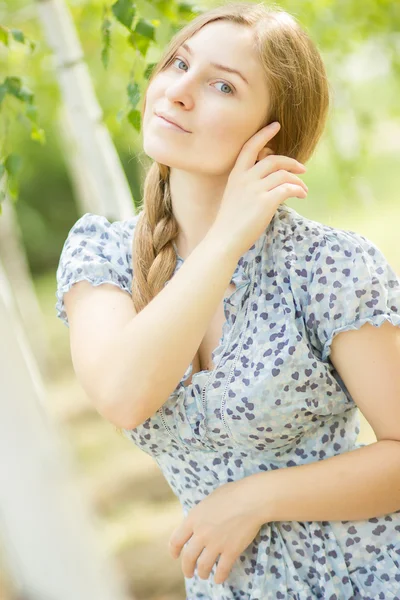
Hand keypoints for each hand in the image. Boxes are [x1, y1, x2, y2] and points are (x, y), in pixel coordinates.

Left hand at [168, 479, 262, 584]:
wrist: (251, 499)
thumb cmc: (233, 493)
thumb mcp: (209, 499)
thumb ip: (202, 513)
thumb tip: (200, 519)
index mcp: (194, 518)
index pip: (176, 539)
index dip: (174, 550)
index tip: (175, 556)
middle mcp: (201, 533)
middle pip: (188, 557)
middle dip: (187, 568)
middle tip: (189, 573)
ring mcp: (216, 543)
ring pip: (203, 566)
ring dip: (202, 573)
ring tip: (204, 575)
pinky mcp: (231, 551)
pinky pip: (222, 570)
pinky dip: (219, 577)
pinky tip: (218, 579)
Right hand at [210, 121, 307, 257]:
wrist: (225, 239)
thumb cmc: (231, 222)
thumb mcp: (235, 196)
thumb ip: (249, 184)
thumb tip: (271, 178)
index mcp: (236, 175)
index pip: (250, 147)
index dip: (264, 134)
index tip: (276, 125)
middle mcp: (245, 178)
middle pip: (273, 159)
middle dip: (291, 162)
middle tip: (302, 168)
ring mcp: (255, 189)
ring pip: (284, 175)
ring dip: (298, 180)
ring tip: (304, 190)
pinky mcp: (266, 202)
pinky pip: (288, 189)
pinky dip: (298, 190)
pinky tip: (301, 195)